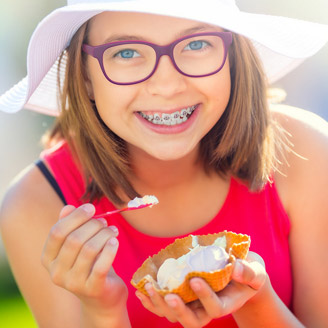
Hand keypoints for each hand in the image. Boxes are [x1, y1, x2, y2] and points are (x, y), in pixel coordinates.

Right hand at [41, 204, 127, 312]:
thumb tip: (68, 207)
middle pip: (74, 240)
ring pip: (89, 250)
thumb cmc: (89, 264)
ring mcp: (73, 284)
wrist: (102, 297)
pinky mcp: (92, 289)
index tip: (91, 208)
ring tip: (113, 230)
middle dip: (93, 225)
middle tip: (105, 222)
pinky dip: (110, 250)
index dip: (75, 217)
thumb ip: (70, 226)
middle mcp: (56, 273)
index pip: (57, 232)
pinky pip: (101, 266)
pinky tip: (115, 242)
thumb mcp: (77, 245)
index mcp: (48, 259)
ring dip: (104, 234)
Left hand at [136, 251, 266, 327]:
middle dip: (178, 309)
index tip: (195, 279)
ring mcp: (193, 306)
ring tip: (147, 288)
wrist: (237, 274)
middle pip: (191, 320)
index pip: (215, 308)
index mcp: (225, 304)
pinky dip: (152, 300)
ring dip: (159, 304)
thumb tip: (236, 268)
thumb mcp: (256, 271)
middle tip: (168, 294)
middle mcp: (206, 310)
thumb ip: (249, 272)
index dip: (204, 297)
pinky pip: (165, 305)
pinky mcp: (183, 298)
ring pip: (174, 315)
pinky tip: (141, 289)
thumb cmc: (248, 273)